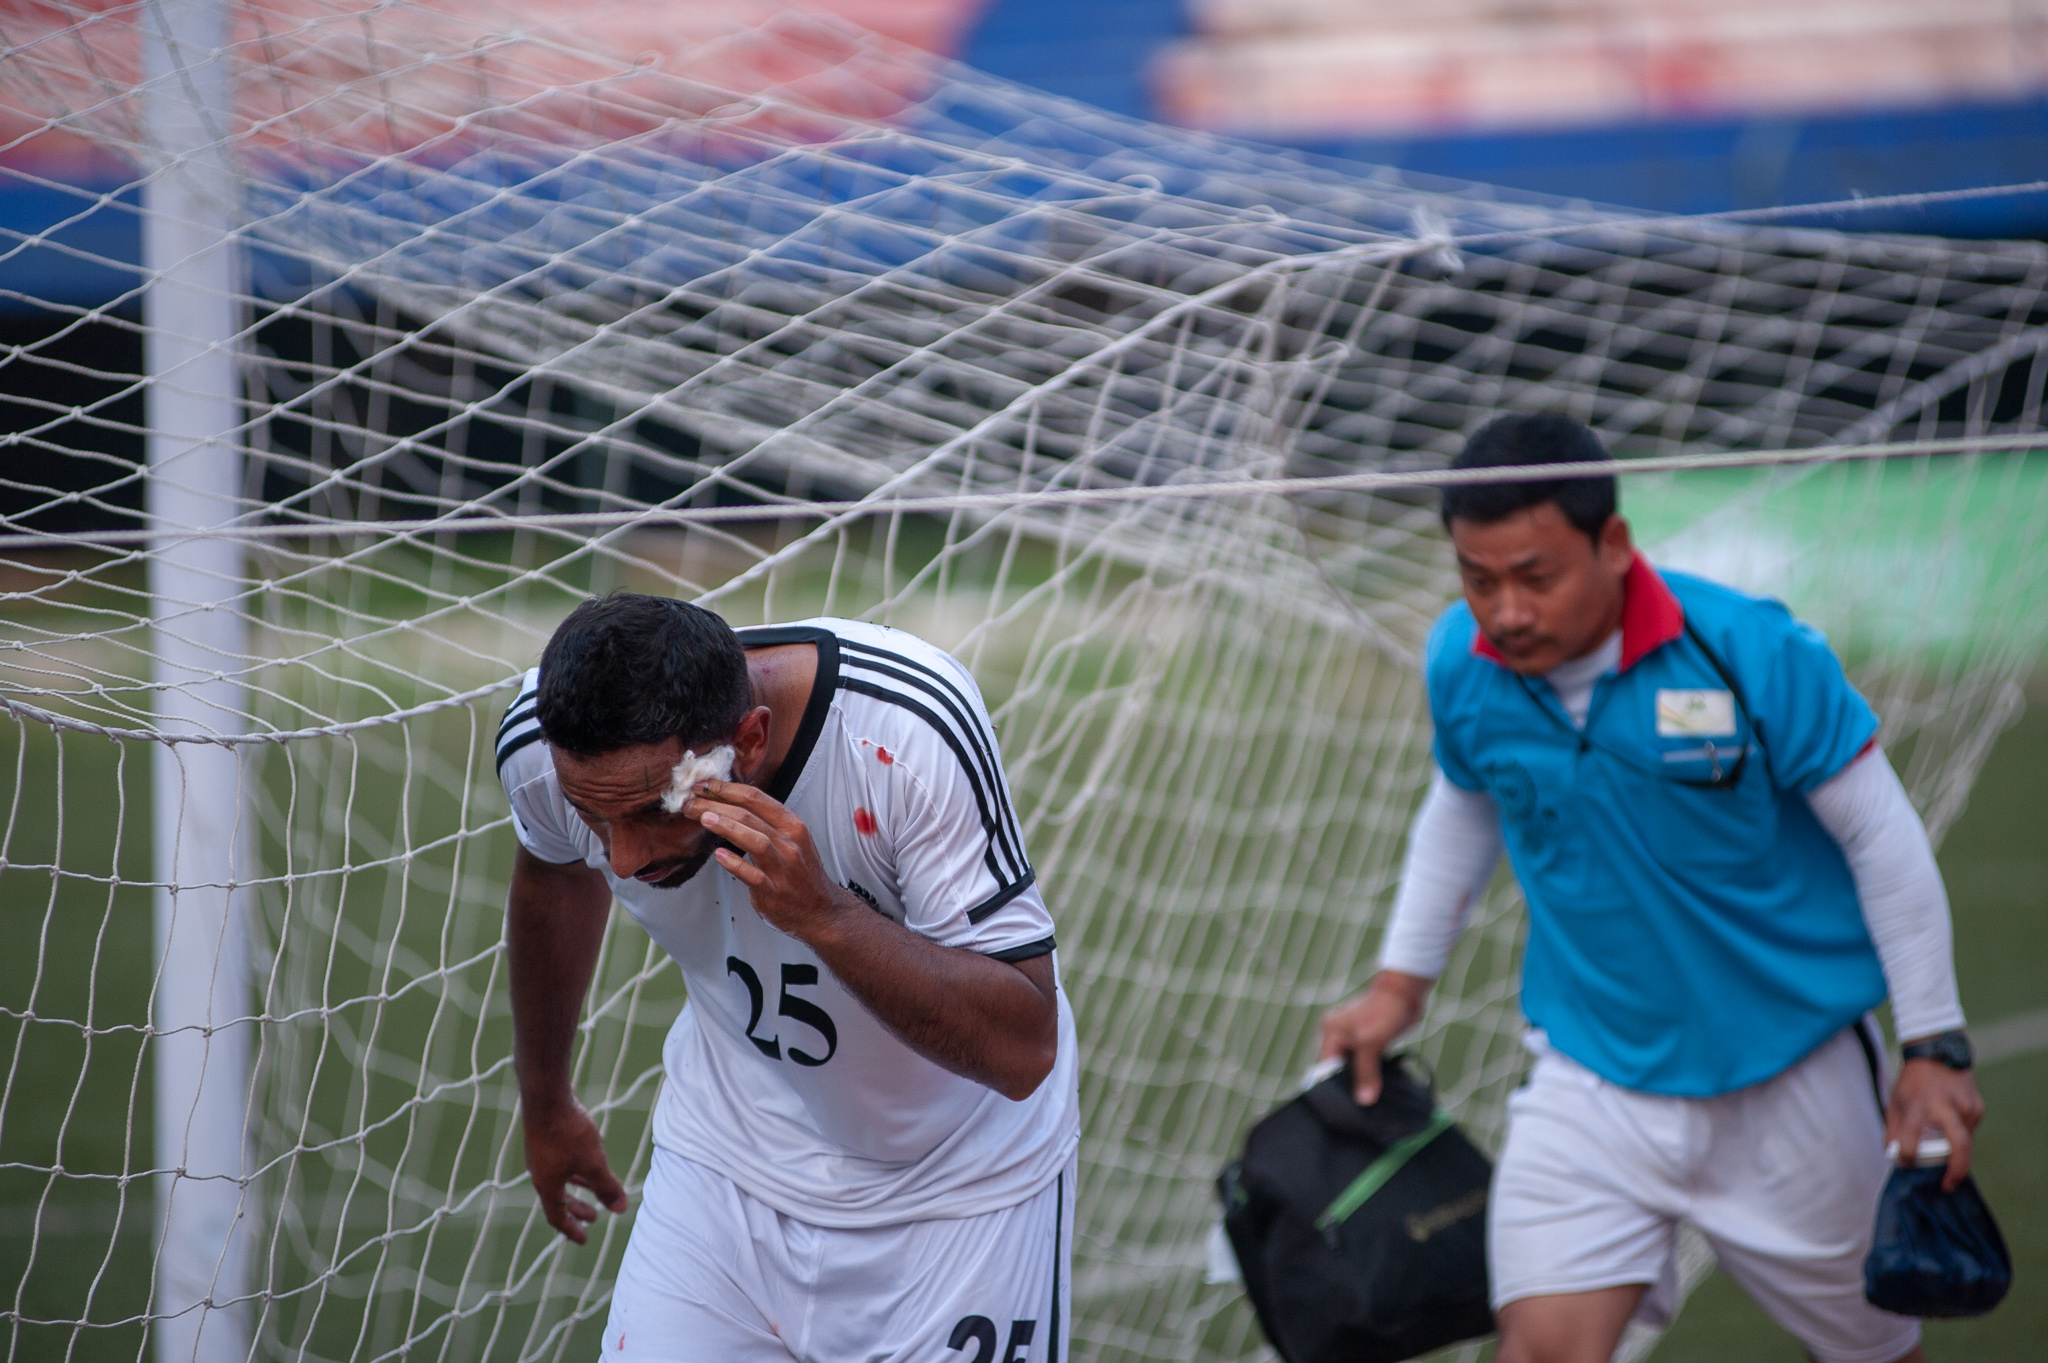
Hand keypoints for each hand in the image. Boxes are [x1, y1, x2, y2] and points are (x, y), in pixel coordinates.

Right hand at [522, 1100, 627, 1243]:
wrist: (546, 1098)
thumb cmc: (568, 1133)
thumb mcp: (594, 1163)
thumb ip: (607, 1186)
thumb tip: (622, 1210)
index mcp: (546, 1186)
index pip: (557, 1217)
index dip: (572, 1230)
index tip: (585, 1240)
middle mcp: (539, 1173)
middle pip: (557, 1200)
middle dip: (577, 1209)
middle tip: (594, 1217)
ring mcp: (540, 1155)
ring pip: (560, 1179)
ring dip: (577, 1188)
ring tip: (594, 1189)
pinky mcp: (544, 1138)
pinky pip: (559, 1163)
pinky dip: (573, 1169)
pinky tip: (586, 1159)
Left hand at [689, 781, 850, 941]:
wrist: (820, 910)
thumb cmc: (799, 873)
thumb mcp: (791, 840)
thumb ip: (766, 824)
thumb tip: (729, 804)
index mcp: (792, 826)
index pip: (756, 798)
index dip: (727, 789)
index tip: (704, 786)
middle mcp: (790, 844)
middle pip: (750, 816)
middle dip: (717, 805)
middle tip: (692, 802)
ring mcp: (783, 869)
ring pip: (755, 841)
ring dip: (727, 827)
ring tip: (704, 818)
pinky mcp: (774, 893)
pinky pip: (754, 876)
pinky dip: (736, 864)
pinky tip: (719, 855)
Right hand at [1318, 971, 1430, 1104]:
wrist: (1406, 994)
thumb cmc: (1385, 1012)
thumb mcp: (1372, 1044)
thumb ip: (1366, 1072)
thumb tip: (1364, 1100)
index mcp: (1331, 1031)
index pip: (1327, 1066)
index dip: (1336, 1085)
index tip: (1347, 1103)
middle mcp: (1338, 1034)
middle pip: (1339, 1067)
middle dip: (1350, 1083)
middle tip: (1361, 1102)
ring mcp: (1353, 1037)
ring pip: (1353, 1066)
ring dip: (1362, 1078)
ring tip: (1371, 1095)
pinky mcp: (1368, 1040)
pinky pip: (1365, 1062)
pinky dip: (1371, 1072)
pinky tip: (1378, 1083)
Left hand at [1887, 1057, 1984, 1191]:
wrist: (1936, 1053)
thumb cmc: (1912, 1083)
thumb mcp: (1895, 1102)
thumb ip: (1893, 1130)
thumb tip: (1894, 1157)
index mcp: (1919, 1105)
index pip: (1913, 1136)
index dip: (1908, 1154)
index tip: (1906, 1163)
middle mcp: (1945, 1106)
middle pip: (1960, 1146)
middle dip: (1957, 1170)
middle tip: (1948, 1185)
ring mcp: (1966, 1106)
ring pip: (1965, 1141)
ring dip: (1954, 1149)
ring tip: (1941, 1137)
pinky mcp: (1978, 1107)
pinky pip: (1970, 1130)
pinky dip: (1960, 1133)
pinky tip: (1949, 1121)